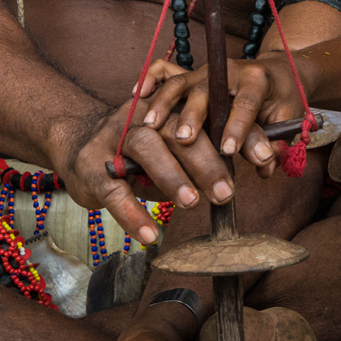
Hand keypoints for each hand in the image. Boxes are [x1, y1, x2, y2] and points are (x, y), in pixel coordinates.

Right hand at [61, 61, 245, 245]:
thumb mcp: (170, 148)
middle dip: (206, 160)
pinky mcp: (92, 166)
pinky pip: (113, 189)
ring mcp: (114, 137)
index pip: (210, 117)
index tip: (265, 158)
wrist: (75, 141)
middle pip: (178, 129)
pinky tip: (150, 233)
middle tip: (226, 192)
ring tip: (192, 203)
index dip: (238, 135)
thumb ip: (198, 160)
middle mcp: (143, 115)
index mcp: (170, 107)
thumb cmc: (136, 151)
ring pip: (146, 147)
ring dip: (171, 176)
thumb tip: (234, 183)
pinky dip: (132, 213)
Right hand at [141, 55, 307, 171]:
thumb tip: (268, 166)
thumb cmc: (281, 99)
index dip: (238, 125)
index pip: (246, 101)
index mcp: (256, 78)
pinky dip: (151, 78)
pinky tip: (138, 94)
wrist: (277, 73)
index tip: (228, 149)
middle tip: (184, 139)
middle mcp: (227, 71)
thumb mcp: (287, 119)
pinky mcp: (190, 75)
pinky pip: (164, 69)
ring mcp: (205, 72)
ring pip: (181, 82)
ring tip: (152, 126)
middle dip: (194, 115)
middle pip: (207, 90)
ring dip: (165, 104)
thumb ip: (277, 143)